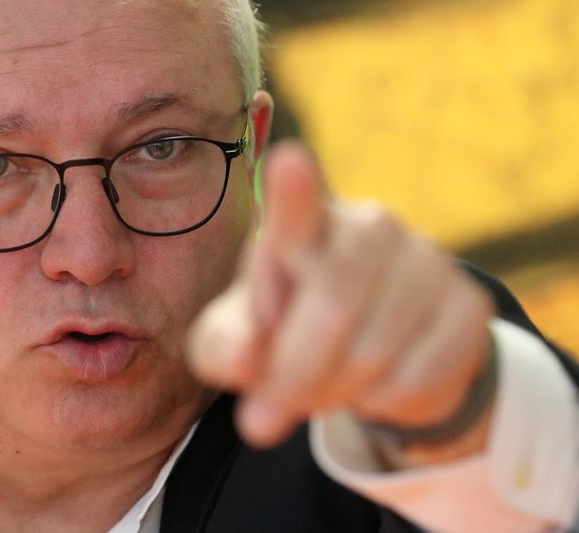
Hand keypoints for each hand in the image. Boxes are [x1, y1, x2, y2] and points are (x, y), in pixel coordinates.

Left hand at [189, 141, 494, 450]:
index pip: (296, 208)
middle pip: (332, 309)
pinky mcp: (468, 303)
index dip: (294, 191)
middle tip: (272, 406)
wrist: (375, 354)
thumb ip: (227, 346)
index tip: (289, 163)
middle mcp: (369, 226)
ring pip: (373, 351)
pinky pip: (417, 376)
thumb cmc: (288, 332)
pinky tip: (373, 383)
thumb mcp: (240, 340)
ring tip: (322, 387)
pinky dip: (381, 402)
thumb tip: (245, 358)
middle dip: (295, 375)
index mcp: (302, 225)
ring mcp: (426, 259)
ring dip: (334, 392)